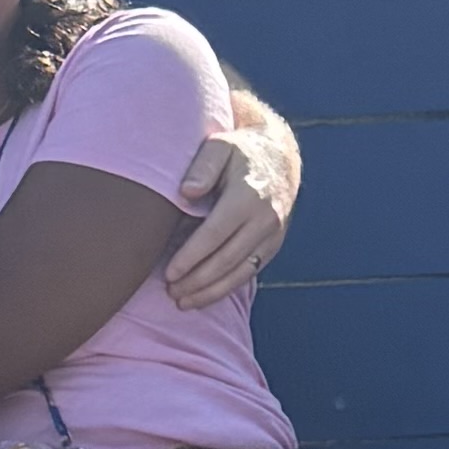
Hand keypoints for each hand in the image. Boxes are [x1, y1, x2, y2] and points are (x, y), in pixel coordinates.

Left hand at [167, 108, 299, 306]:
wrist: (279, 158)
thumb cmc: (239, 152)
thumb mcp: (220, 146)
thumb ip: (203, 166)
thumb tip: (186, 192)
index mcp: (248, 196)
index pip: (215, 234)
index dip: (191, 256)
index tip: (169, 273)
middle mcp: (265, 219)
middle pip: (227, 259)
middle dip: (197, 280)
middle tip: (170, 291)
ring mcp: (273, 235)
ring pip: (240, 273)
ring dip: (210, 292)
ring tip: (182, 302)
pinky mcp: (274, 246)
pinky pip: (249, 273)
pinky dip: (226, 288)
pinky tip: (204, 296)